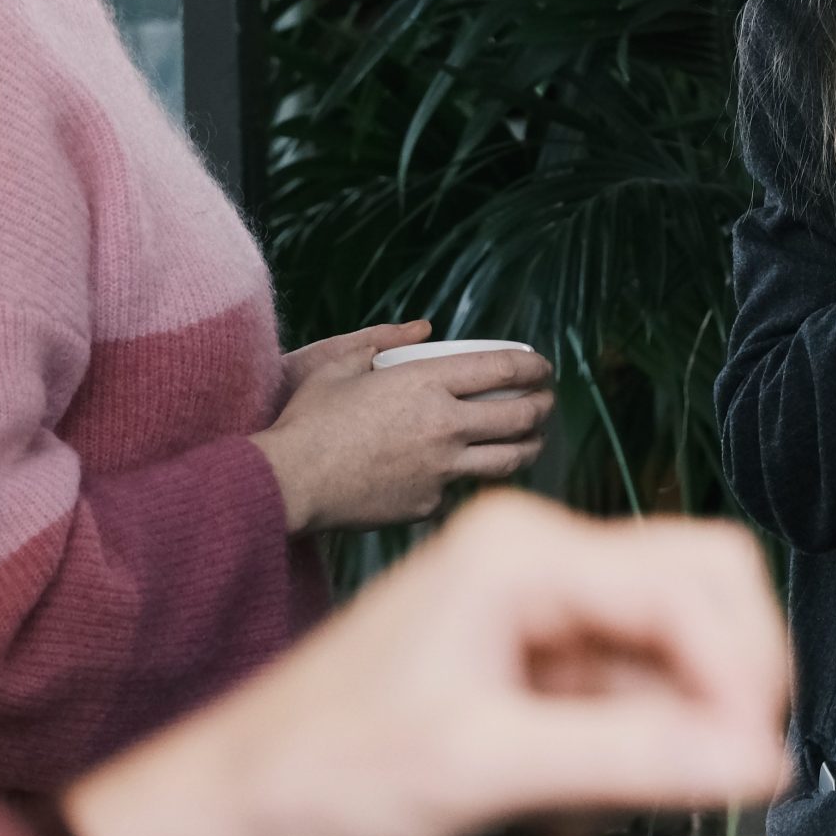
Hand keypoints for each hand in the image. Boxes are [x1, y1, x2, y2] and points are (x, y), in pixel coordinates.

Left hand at [65, 495, 790, 835]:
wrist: (225, 830)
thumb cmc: (311, 776)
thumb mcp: (481, 768)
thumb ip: (631, 757)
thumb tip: (753, 755)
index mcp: (524, 550)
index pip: (691, 580)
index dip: (744, 668)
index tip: (764, 757)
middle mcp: (540, 564)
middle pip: (702, 590)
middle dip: (734, 676)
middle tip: (743, 765)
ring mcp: (540, 618)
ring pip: (677, 649)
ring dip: (685, 722)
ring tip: (644, 800)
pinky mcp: (536, 676)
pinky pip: (636, 696)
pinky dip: (643, 749)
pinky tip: (594, 805)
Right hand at [251, 320, 553, 533]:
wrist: (289, 482)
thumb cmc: (309, 421)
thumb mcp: (340, 366)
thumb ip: (380, 343)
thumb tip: (418, 331)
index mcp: (427, 383)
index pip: (503, 370)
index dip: (534, 367)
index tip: (543, 367)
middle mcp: (444, 425)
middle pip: (521, 416)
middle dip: (543, 407)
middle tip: (546, 403)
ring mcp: (441, 469)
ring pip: (509, 459)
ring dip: (530, 446)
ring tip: (534, 440)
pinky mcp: (428, 504)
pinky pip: (458, 489)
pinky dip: (465, 479)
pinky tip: (463, 473)